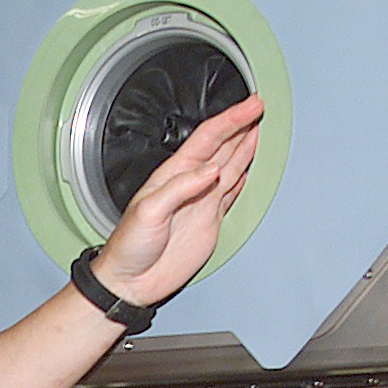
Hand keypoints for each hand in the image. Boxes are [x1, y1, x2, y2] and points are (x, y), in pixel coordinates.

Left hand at [90, 94, 263, 308]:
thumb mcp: (148, 211)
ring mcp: (201, 202)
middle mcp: (189, 184)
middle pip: (222, 146)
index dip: (230, 121)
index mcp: (173, 175)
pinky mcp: (208, 221)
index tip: (250, 107)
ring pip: (230, 166)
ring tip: (258, 127)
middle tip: (259, 106)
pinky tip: (247, 169)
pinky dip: (241, 179)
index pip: (208, 138)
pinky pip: (230, 194)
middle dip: (241, 125)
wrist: (130, 280)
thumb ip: (180, 188)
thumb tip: (210, 171)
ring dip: (245, 146)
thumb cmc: (128, 246)